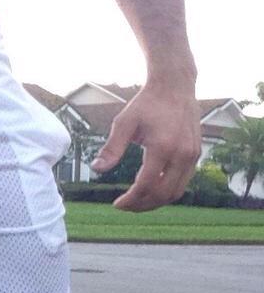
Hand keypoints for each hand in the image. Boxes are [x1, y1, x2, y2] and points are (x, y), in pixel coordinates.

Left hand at [90, 80, 201, 210]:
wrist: (175, 86)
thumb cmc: (147, 103)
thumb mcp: (124, 123)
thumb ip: (111, 148)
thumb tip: (97, 169)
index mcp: (163, 147)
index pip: (147, 185)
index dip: (131, 199)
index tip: (117, 204)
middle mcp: (182, 154)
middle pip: (163, 194)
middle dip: (142, 205)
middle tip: (125, 206)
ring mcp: (192, 155)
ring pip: (176, 192)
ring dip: (156, 202)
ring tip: (137, 202)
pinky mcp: (196, 154)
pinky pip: (183, 182)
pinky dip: (167, 192)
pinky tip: (151, 190)